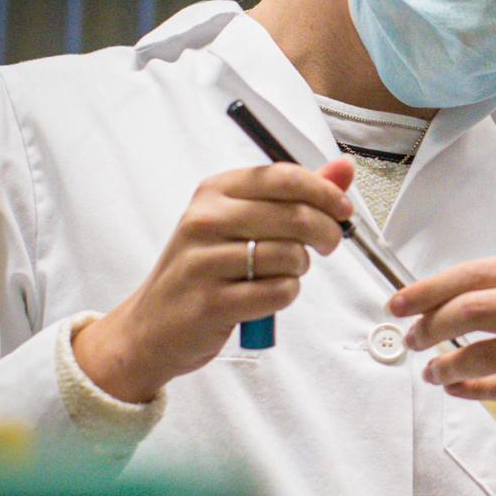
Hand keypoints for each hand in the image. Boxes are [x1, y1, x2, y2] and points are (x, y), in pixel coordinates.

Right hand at [73, 160, 355, 402]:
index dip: (325, 193)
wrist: (152, 326)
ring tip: (280, 273)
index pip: (284, 177)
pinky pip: (279, 292)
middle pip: (295, 216)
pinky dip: (286, 295)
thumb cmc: (204, 269)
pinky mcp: (211, 302)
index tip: (342, 210)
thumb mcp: (241, 221)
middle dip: (326, 233)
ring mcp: (204, 261)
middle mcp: (205, 220)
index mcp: (214, 192)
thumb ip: (295, 194)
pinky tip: (267, 295)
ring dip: (299, 269)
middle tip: (327, 245)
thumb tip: (343, 168)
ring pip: (290, 255)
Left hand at [390, 251, 495, 480]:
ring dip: (447, 365)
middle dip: (430, 327)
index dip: (429, 290)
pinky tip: (456, 388)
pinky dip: (472, 390)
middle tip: (412, 339)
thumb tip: (443, 302)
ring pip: (485, 355)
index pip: (476, 273)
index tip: (399, 303)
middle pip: (473, 310)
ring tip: (433, 370)